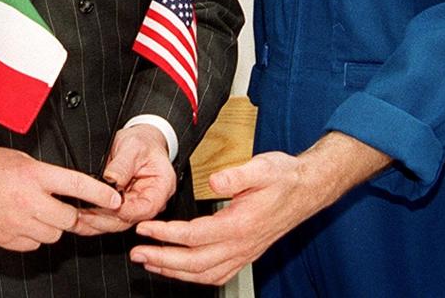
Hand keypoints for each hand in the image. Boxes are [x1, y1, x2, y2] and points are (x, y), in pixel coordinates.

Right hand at [0, 142, 120, 251]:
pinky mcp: (5, 239)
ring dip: (50, 225)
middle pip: (68, 218)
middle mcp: (27, 200)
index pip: (76, 185)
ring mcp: (16, 223)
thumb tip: (67, 187)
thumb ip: (44, 175)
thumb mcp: (20, 159)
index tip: (114, 200)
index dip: (100, 194)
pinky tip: (20, 221)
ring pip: (52, 235)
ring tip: (34, 210)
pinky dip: (32, 236)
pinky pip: (33, 245)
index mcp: (33, 175)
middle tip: (60, 205)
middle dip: (69, 213)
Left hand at [72, 124, 175, 234]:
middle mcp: (150, 202)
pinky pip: (108, 217)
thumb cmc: (141, 142)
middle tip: (82, 215)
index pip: (145, 208)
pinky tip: (77, 216)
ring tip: (75, 217)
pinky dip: (92, 218)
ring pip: (116, 223)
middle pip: (128, 220)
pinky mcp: (122, 207)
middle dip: (103, 219)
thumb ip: (123, 165)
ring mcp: (135, 206)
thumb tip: (111, 180)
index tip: (105, 205)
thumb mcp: (132, 147)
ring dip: (95, 222)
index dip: (124, 210)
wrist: (140, 141)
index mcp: (161, 187)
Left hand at [129, 133, 389, 284]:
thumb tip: (215, 181)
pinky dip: (195, 276)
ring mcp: (245, 253)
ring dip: (175, 271)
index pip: (195, 235)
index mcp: (240, 224)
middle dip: (163, 260)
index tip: (145, 229)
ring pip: (205, 274)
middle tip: (137, 253)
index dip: (167, 234)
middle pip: (195, 262)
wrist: (307, 188)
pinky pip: (217, 274)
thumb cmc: (283, 176)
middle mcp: (242, 245)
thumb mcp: (262, 167)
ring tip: (150, 263)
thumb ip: (237, 175)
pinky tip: (180, 270)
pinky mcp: (246, 253)